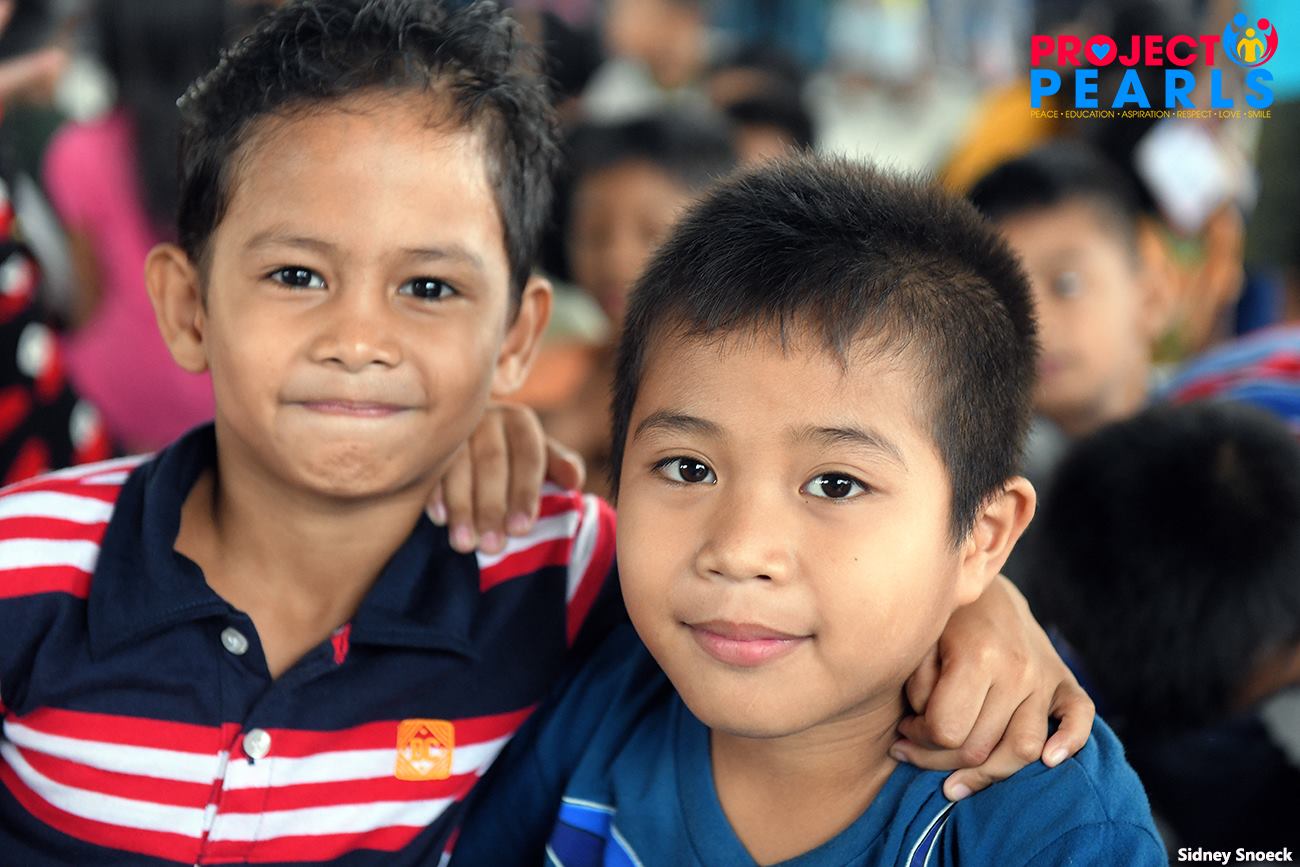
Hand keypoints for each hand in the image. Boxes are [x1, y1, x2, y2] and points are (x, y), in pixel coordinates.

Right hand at [428, 403, 585, 554]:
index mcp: (519, 421)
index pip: (528, 457)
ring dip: (461, 507)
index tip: (521, 529)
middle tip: (493, 546)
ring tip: (465, 543)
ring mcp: (455, 428)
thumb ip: (559, 465)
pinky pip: (430, 469)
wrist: (470, 435)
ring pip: (458, 467)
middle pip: (491, 463)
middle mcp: (487, 418)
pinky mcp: (429, 442)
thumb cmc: (513, 455)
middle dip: (491, 507)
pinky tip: (439, 520)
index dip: (524, 494)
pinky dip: (435, 495)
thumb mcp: (540, 455)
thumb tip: (574, 480)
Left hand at [892, 577, 1093, 800]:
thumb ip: (920, 688)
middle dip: (938, 759)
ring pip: (1022, 749)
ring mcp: (1044, 676)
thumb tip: (927, 731)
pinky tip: (1048, 761)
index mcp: (977, 657)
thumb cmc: (943, 617)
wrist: (984, 582)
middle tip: (914, 750)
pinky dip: (1069, 742)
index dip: (918, 738)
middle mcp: (1017, 670)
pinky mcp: (1064, 679)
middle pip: (980, 746)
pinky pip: (1079, 718)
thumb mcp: (920, 642)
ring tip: (954, 779)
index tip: (904, 730)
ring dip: (986, 773)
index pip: (947, 729)